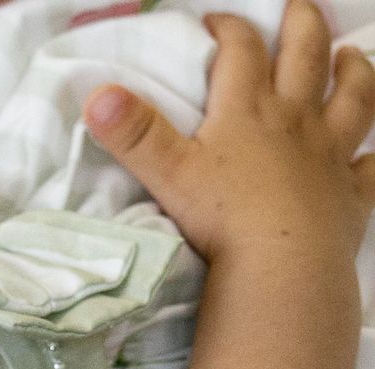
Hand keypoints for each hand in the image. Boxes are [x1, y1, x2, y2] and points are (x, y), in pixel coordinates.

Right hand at [83, 0, 374, 265]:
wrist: (281, 266)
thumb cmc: (222, 218)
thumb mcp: (168, 172)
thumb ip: (134, 133)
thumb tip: (97, 95)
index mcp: (248, 111)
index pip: (242, 52)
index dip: (230, 29)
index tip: (216, 22)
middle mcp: (295, 120)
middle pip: (307, 57)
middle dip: (303, 26)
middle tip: (300, 8)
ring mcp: (329, 154)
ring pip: (353, 100)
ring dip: (354, 74)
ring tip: (351, 58)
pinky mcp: (350, 193)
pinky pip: (368, 169)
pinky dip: (370, 157)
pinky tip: (368, 154)